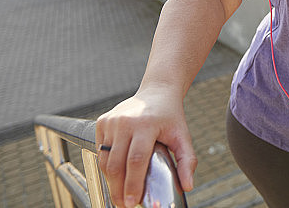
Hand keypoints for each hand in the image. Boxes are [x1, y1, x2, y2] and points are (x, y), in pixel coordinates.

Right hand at [95, 86, 197, 207]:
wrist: (157, 92)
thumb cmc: (170, 116)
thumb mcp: (183, 136)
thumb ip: (187, 161)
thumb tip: (188, 186)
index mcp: (146, 124)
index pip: (136, 159)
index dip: (133, 183)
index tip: (132, 202)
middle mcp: (126, 121)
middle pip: (117, 164)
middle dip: (118, 189)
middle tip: (124, 204)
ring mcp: (112, 121)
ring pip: (105, 160)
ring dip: (111, 180)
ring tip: (120, 194)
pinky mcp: (102, 121)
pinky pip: (101, 150)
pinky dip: (106, 165)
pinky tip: (116, 174)